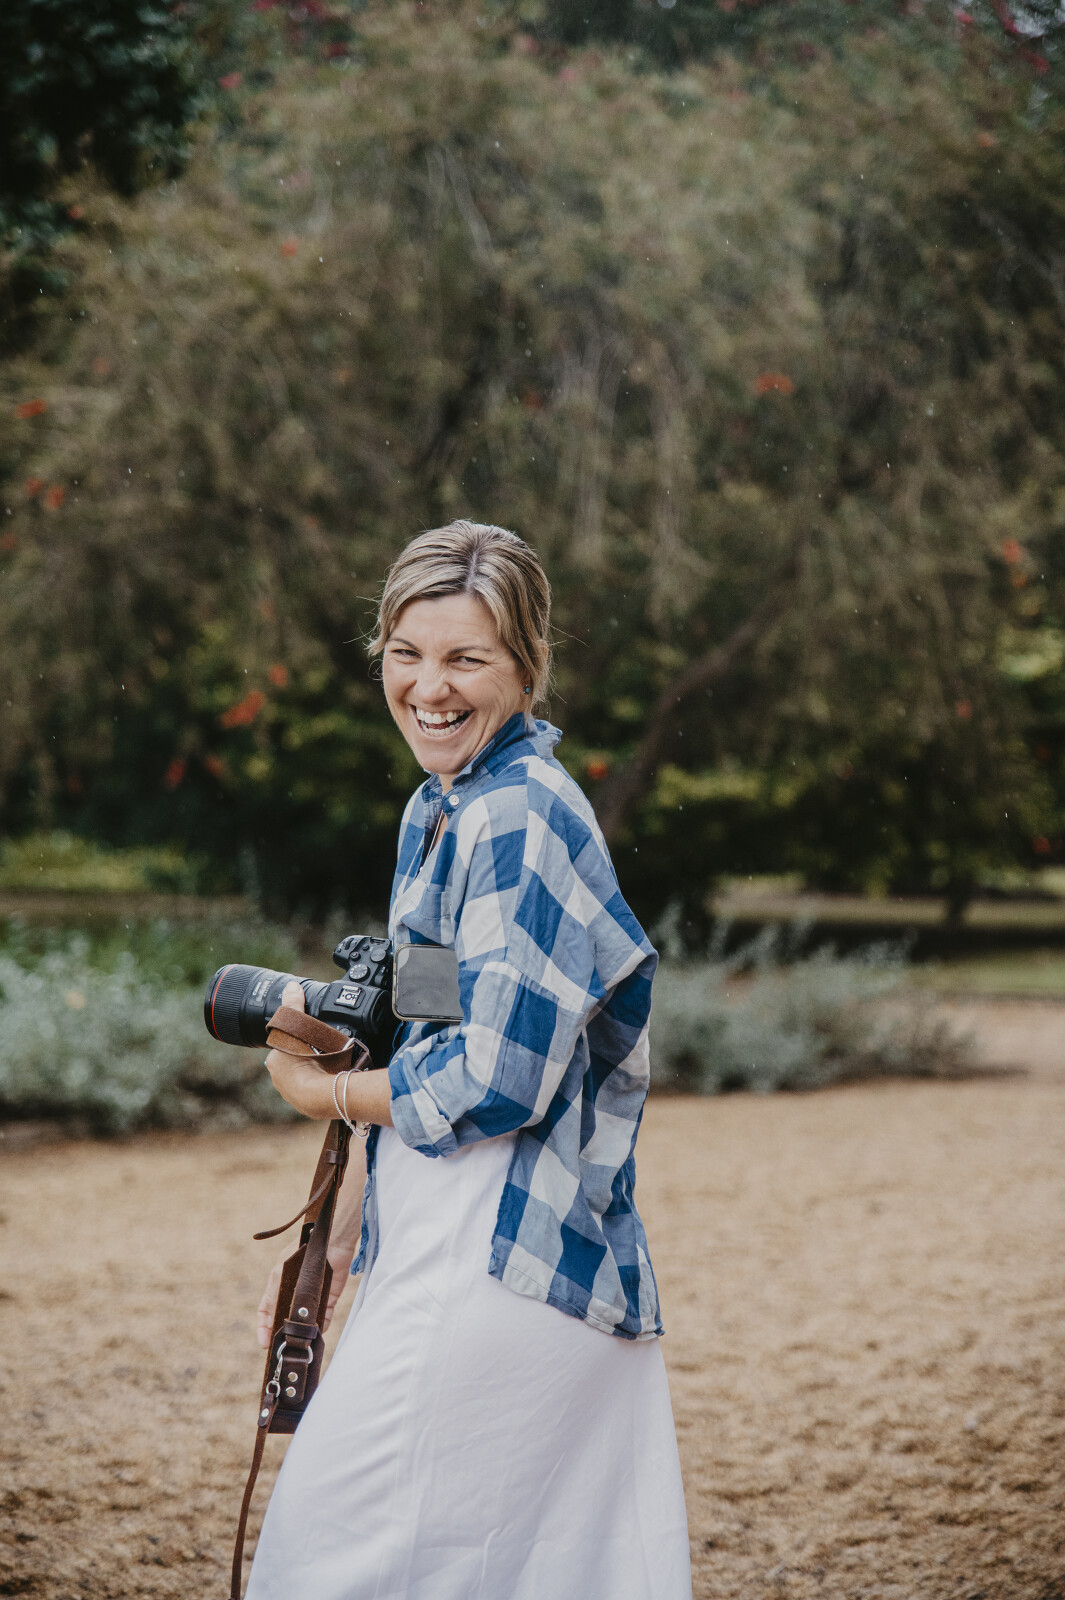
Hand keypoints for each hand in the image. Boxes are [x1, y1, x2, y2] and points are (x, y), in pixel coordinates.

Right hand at [256, 1238, 358, 1349]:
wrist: (331, 1238)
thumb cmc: (300, 1252)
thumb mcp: (279, 1276)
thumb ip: (274, 1299)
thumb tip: (271, 1323)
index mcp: (278, 1284)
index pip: (266, 1311)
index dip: (263, 1327)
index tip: (264, 1344)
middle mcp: (294, 1292)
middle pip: (287, 1319)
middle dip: (284, 1334)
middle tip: (282, 1350)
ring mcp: (312, 1295)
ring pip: (306, 1321)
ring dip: (303, 1333)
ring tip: (300, 1346)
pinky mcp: (330, 1296)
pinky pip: (325, 1316)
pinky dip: (322, 1326)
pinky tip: (317, 1334)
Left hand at [263, 980, 335, 1119]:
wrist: (317, 1094)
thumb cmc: (305, 1061)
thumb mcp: (299, 1027)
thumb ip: (294, 1006)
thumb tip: (292, 986)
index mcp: (275, 1062)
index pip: (282, 1048)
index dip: (293, 1042)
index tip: (306, 1039)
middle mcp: (279, 1081)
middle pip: (291, 1063)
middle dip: (303, 1057)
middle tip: (320, 1050)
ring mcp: (292, 1095)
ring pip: (302, 1079)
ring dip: (312, 1072)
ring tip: (328, 1064)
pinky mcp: (306, 1105)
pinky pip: (312, 1091)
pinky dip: (319, 1084)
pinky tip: (329, 1078)